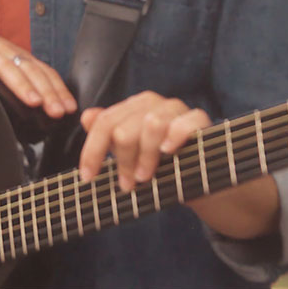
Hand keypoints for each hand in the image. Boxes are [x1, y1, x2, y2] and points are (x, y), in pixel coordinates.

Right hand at [0, 17, 76, 118]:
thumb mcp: (5, 62)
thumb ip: (22, 79)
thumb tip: (44, 105)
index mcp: (17, 56)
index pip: (43, 72)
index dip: (58, 90)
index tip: (69, 108)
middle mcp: (4, 53)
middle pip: (29, 71)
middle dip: (46, 92)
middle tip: (58, 111)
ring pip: (5, 68)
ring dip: (21, 84)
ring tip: (34, 101)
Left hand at [77, 91, 209, 190]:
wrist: (201, 175)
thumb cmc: (163, 164)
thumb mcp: (132, 154)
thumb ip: (110, 135)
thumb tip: (86, 116)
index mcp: (134, 108)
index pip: (105, 122)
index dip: (92, 150)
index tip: (88, 178)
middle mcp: (154, 103)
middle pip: (124, 129)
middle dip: (122, 161)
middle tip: (127, 185)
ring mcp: (177, 109)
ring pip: (151, 125)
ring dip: (145, 157)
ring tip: (145, 178)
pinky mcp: (200, 119)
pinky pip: (183, 124)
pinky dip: (173, 138)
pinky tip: (168, 152)